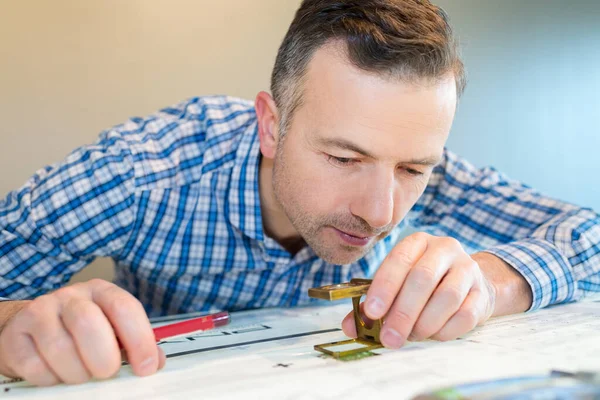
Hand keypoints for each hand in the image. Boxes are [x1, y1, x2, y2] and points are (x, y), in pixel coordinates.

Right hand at [0, 279, 165, 385]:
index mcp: (101, 291)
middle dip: (103, 357)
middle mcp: (71, 296)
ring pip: (60, 347)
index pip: (125, 307)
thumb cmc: (79, 331)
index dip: (139, 339)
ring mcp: (41, 312)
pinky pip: (35, 364)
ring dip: (77, 372)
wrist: (30, 328)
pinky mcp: (16, 334)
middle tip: (107, 372)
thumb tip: (155, 361)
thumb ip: (133, 344)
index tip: (146, 366)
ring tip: (82, 374)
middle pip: (89, 322)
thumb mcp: (111, 330)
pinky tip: (57, 373)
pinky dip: (51, 378)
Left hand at [342, 232, 495, 347]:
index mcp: (417, 242)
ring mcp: (468, 269)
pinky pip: (465, 315)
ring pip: (447, 297)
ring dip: (425, 323)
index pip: (399, 260)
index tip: (371, 313)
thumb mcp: (397, 285)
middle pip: (423, 278)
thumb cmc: (423, 286)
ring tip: (411, 336)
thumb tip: (351, 327)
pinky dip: (445, 330)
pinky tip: (433, 335)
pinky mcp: (482, 293)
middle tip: (390, 338)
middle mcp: (444, 249)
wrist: (469, 285)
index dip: (384, 287)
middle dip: (403, 312)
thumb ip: (372, 305)